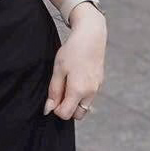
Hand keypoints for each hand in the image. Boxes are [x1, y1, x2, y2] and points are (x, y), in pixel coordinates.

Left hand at [43, 3, 106, 120]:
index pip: (65, 114)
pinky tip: (75, 78)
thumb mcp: (58, 70)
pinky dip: (81, 94)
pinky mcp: (100, 82)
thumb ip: (54, 91)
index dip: (56, 109)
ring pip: (84, 106)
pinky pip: (89, 96)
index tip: (53, 95)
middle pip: (77, 114)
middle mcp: (90, 93)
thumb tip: (49, 110)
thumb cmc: (72, 51)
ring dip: (74, 101)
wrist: (91, 36)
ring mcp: (97, 88)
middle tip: (60, 90)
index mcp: (78, 91)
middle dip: (67, 108)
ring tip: (67, 83)